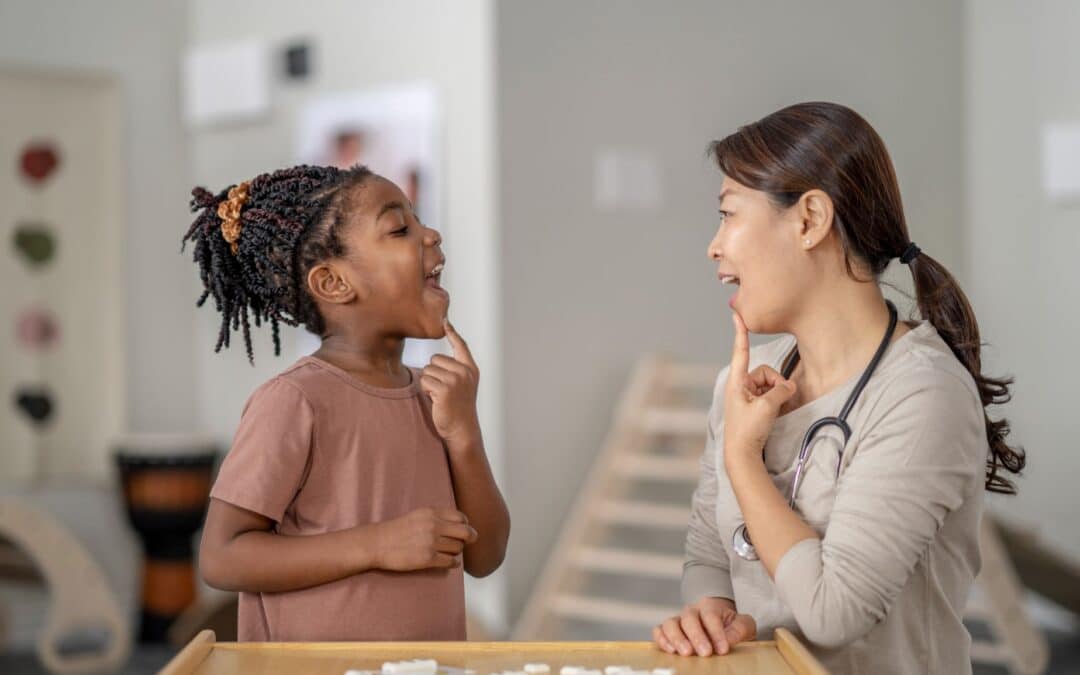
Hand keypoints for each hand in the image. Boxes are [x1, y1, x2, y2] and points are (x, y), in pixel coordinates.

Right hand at [370, 507, 477, 571]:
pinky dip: (452, 563)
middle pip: (465, 532)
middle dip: (470, 538)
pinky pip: (451, 561)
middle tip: (469, 542)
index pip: (461, 517)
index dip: (466, 525)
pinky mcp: (427, 559)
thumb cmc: (397, 530)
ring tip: (448, 552)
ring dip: (456, 552)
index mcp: (431, 513)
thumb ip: (437, 517)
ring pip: (458, 548)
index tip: (464, 530)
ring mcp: (431, 543)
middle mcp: (433, 526)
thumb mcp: (418, 515)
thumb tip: (459, 525)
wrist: (378, 543)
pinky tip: (448, 562)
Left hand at [421, 319, 481, 448]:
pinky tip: (436, 400)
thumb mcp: (462, 386)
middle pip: (435, 359)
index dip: (453, 333)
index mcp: (470, 369)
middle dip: (433, 374)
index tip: (445, 322)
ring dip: (429, 383)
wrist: (462, 429)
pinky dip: (426, 390)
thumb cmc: (458, 408)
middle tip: (443, 391)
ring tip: (440, 396)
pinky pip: (424, 381)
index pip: (461, 346)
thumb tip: (435, 360)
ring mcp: (455, 380)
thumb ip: (454, 370)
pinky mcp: (444, 389)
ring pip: (428, 370)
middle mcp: (465, 372)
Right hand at [653, 597, 756, 655]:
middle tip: (705, 653)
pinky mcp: (668, 631)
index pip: (710, 616)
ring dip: (677, 638)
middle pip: (689, 618)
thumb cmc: (730, 625)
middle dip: (697, 636)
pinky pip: (659, 631)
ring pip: (670, 623)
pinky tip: (670, 650)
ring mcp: (678, 620)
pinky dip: (662, 639)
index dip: (716, 633)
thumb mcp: (743, 624)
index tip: (723, 649)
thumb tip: (729, 638)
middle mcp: (691, 611)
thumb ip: (740, 629)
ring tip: (686, 653)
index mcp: (710, 607)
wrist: (718, 621)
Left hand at [723, 312, 796, 466]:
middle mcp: (740, 386)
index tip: (737, 315)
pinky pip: (771, 396)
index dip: (741, 333)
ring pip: (771, 385)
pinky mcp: (753, 406)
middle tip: (778, 401)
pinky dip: (777, 402)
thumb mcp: (767, 407)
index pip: (740, 352)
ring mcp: (747, 396)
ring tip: (776, 411)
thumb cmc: (748, 431)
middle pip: (765, 372)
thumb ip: (781, 391)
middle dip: (776, 384)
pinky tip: (778, 413)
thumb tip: (789, 386)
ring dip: (778, 395)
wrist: (742, 455)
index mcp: (737, 382)